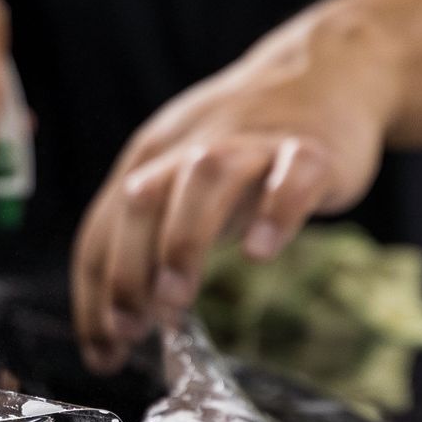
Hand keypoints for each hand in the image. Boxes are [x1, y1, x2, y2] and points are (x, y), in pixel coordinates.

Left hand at [72, 1, 402, 372]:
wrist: (326, 71)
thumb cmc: (246, 145)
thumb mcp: (185, 183)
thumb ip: (153, 244)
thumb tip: (120, 330)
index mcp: (152, 158)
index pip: (104, 227)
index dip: (95, 293)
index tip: (104, 351)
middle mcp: (193, 147)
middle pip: (141, 199)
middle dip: (128, 269)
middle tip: (130, 328)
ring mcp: (252, 144)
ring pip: (205, 180)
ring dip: (183, 239)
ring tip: (176, 298)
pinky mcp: (310, 149)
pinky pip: (290, 176)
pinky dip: (274, 211)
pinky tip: (261, 252)